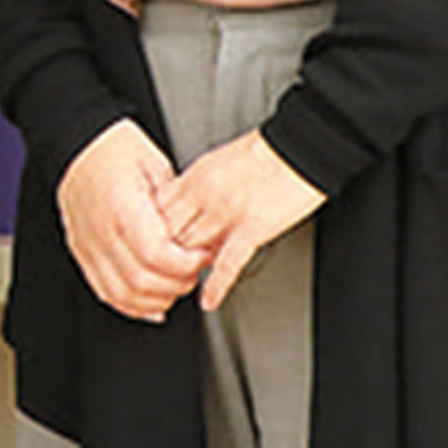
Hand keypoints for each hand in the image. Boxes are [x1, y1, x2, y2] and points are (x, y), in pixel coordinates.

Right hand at [57, 117, 206, 322]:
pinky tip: (149, 304)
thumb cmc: (117, 150)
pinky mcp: (81, 252)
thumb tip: (197, 239)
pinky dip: (129, 304)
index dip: (187, 264)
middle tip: (193, 272)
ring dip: (155, 300)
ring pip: (122, 294)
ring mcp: (87, 245)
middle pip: (142, 280)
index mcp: (121, 207)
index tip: (202, 256)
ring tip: (174, 287)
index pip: (158, 256)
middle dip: (177, 284)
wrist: (80, 143)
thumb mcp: (158, 168)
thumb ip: (176, 209)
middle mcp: (100, 231)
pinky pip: (104, 291)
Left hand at [156, 130, 327, 312]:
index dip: (150, 230)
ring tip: (182, 283)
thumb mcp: (217, 161)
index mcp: (196, 176)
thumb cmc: (266, 151)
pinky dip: (216, 286)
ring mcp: (227, 214)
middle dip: (163, 252)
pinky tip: (207, 300)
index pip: (158, 210)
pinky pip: (227, 264)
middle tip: (159, 270)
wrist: (300, 147)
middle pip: (170, 232)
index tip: (147, 243)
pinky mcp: (252, 230)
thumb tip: (183, 204)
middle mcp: (205, 196)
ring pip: (192, 250)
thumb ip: (197, 185)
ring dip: (185, 268)